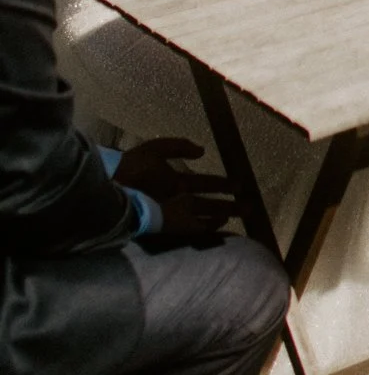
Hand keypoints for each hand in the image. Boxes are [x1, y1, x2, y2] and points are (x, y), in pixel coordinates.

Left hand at [115, 137, 236, 236]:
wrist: (114, 188)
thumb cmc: (132, 167)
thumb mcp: (156, 149)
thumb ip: (179, 146)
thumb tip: (203, 152)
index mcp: (173, 181)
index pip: (203, 183)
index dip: (221, 183)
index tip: (238, 184)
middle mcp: (178, 198)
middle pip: (208, 202)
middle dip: (228, 203)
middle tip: (248, 206)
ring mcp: (177, 211)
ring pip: (206, 214)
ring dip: (224, 214)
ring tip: (244, 214)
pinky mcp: (173, 224)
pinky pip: (195, 227)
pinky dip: (210, 226)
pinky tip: (224, 222)